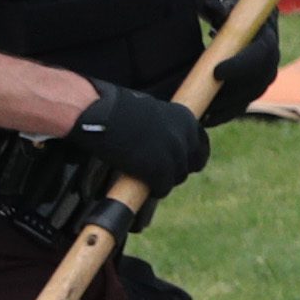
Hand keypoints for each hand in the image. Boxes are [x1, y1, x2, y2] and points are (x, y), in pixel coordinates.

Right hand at [69, 82, 209, 190]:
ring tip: (147, 177)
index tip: (177, 161)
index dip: (188, 156)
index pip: (200, 146)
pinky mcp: (159, 170)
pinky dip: (155, 190)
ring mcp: (174, 154)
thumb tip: (165, 142)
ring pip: (178, 177)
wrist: (100, 115)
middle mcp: (186, 136)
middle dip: (178, 168)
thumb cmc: (118, 110)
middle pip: (192, 163)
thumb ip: (165, 126)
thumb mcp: (152, 111)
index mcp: (186, 118)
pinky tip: (145, 186)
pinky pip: (163, 188)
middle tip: (160, 171)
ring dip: (165, 179)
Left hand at [196, 0, 282, 122]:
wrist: (246, 23)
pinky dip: (224, 114)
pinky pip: (241, 105)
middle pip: (255, 84)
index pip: (260, 55)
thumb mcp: (230, 6)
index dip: (240, 66)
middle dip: (230, 94)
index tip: (216, 72)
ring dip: (226, 108)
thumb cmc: (235, 13)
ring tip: (202, 113)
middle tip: (204, 99)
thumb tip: (214, 7)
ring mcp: (262, 79)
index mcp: (267, 39)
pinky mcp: (251, 90)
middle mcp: (270, 62)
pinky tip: (205, 120)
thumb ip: (223, 7)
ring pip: (248, 98)